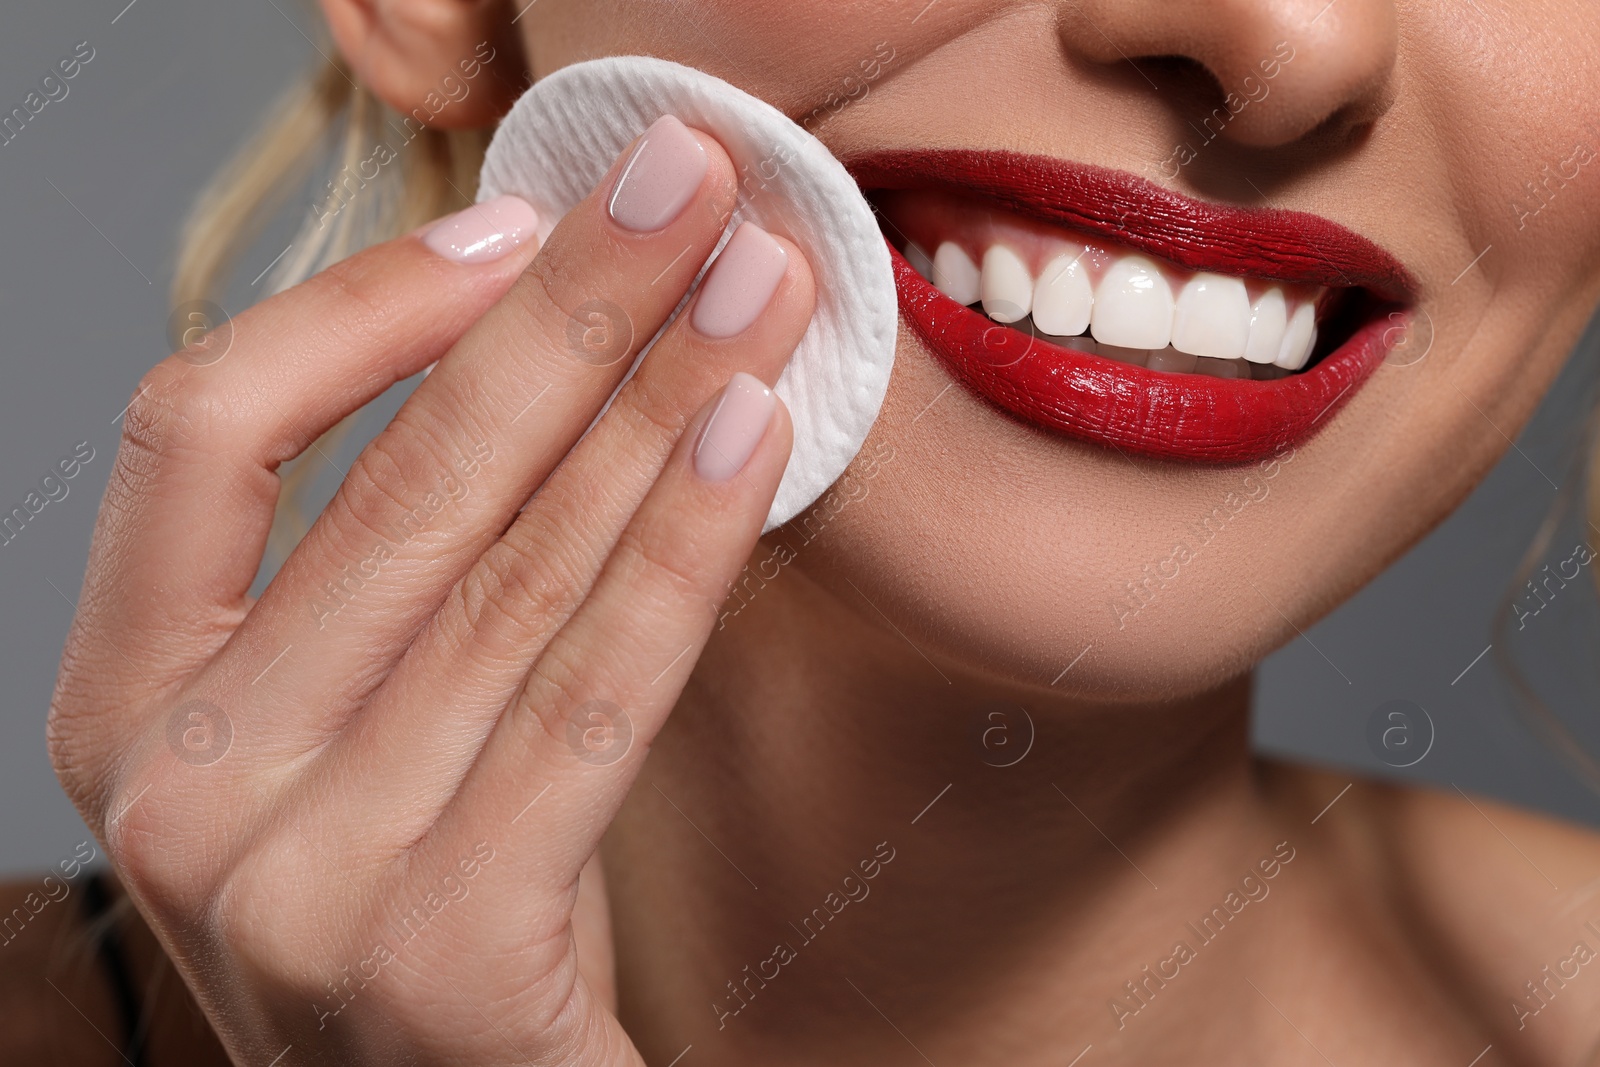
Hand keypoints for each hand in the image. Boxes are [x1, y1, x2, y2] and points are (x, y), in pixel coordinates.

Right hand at [48, 115, 813, 1065]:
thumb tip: (537, 346)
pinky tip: (755, 431)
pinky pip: (593, 694)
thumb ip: (394, 578)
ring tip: (757, 285)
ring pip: (512, 574)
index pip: (197, 431)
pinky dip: (683, 544)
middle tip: (686, 185)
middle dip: (568, 311)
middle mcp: (184, 788)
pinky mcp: (445, 950)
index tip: (511, 227)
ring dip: (654, 401)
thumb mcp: (355, 736)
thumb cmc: (423, 913)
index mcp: (129, 706)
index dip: (358, 306)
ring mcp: (301, 879)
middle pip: (396, 483)